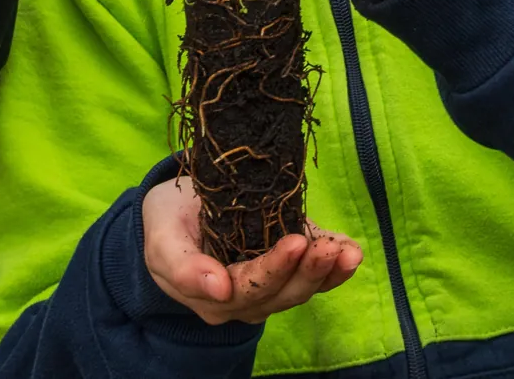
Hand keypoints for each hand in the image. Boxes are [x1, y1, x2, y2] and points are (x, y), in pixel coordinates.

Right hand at [141, 174, 361, 324]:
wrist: (177, 212)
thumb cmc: (166, 223)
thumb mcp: (162, 239)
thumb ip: (183, 267)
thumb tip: (219, 290)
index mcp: (214, 298)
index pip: (249, 288)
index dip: (275, 269)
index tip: (296, 242)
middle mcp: (245, 300)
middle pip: (282, 293)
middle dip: (309, 271)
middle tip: (329, 247)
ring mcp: (269, 288)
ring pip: (301, 289)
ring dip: (327, 272)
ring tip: (346, 252)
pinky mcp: (287, 270)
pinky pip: (313, 279)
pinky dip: (335, 268)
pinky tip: (352, 251)